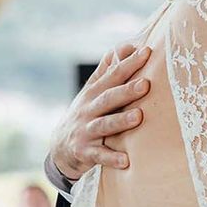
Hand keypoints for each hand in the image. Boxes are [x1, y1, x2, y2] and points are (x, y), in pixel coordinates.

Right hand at [50, 43, 152, 179]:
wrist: (60, 147)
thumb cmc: (86, 113)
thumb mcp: (93, 91)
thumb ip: (108, 70)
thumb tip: (125, 46)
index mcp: (94, 93)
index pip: (113, 75)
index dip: (129, 63)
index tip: (146, 52)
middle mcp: (89, 110)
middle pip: (109, 98)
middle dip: (127, 91)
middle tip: (146, 84)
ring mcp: (86, 131)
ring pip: (104, 125)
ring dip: (121, 121)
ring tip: (139, 117)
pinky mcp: (85, 152)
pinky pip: (100, 156)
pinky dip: (112, 158)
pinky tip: (127, 160)